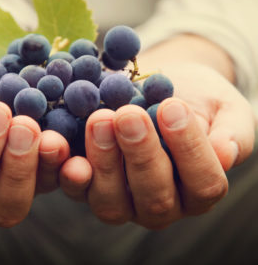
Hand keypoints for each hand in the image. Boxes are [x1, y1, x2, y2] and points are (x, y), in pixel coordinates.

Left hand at [59, 62, 254, 228]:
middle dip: (140, 154)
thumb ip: (232, 133)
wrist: (163, 88)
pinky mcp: (89, 184)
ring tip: (100, 119)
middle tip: (129, 115)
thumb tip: (225, 154)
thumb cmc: (198, 100)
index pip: (202, 182)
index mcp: (198, 189)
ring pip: (111, 200)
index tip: (172, 107)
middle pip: (153, 196)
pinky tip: (59, 143)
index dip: (189, 149)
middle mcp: (160, 204)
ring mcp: (121, 198)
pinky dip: (67, 169)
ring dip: (103, 160)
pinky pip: (76, 187)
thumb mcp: (225, 110)